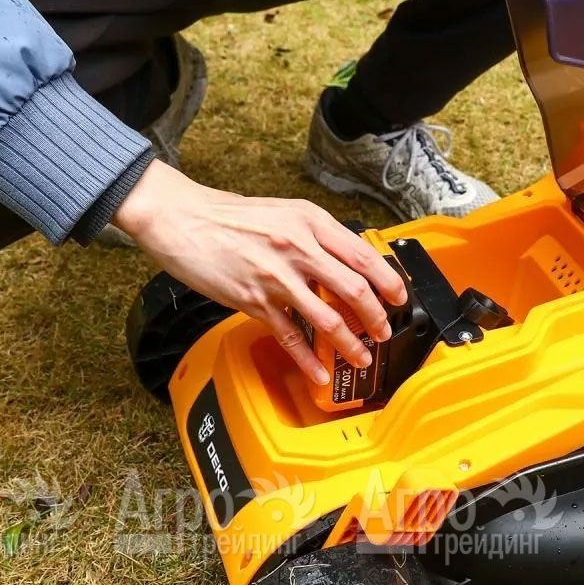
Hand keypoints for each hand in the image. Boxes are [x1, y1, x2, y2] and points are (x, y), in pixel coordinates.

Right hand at [112, 160, 407, 384]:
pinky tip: (319, 372)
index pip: (363, 255)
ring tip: (361, 356)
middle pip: (355, 289)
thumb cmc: (231, 216)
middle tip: (385, 331)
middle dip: (377, 317)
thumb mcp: (285, 212)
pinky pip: (290, 336)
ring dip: (351, 343)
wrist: (184, 219)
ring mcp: (277, 277)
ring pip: (328, 318)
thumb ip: (316, 235)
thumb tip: (347, 261)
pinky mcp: (254, 300)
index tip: (399, 297)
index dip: (389, 281)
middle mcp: (298, 248)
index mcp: (310, 222)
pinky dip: (309, 359)